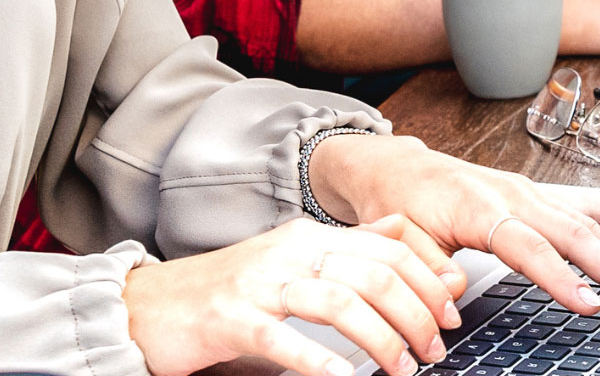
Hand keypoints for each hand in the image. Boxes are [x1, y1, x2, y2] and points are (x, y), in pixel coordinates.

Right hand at [123, 214, 461, 375]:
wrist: (148, 306)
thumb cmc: (227, 293)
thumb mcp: (292, 263)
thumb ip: (347, 254)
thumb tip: (410, 247)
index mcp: (308, 237)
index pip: (388, 246)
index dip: (429, 280)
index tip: (451, 314)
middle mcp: (288, 252)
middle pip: (373, 272)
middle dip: (416, 313)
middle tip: (434, 350)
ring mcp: (259, 284)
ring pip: (340, 299)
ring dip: (382, 339)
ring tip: (402, 370)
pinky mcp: (231, 319)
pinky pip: (284, 339)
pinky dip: (321, 363)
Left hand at [308, 136, 599, 314]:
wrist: (395, 167)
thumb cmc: (398, 202)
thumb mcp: (398, 238)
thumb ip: (428, 266)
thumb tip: (454, 292)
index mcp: (478, 205)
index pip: (528, 247)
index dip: (560, 276)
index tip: (588, 302)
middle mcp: (511, 193)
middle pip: (570, 230)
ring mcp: (528, 190)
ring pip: (584, 219)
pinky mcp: (536, 193)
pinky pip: (586, 202)